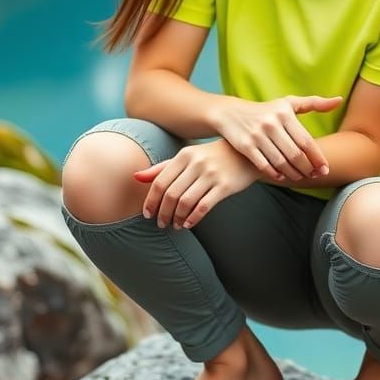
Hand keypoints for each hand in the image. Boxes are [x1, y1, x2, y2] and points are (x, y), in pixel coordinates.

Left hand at [133, 139, 260, 230]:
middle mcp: (196, 164)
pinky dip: (193, 218)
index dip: (151, 201)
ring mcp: (211, 174)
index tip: (147, 215)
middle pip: (171, 194)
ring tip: (175, 225)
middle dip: (163, 213)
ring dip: (177, 217)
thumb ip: (162, 168)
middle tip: (161, 224)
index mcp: (184, 156)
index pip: (160, 182)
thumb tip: (135, 177)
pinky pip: (204, 206)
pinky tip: (188, 224)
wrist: (244, 154)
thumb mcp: (186, 158)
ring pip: (186, 202)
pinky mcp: (225, 186)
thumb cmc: (210, 157)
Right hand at [212, 94, 343, 181]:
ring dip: (293, 173)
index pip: (306, 141)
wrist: (230, 113)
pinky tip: (281, 176)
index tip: (325, 169)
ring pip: (281, 162)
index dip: (317, 158)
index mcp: (284, 113)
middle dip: (307, 169)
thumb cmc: (266, 110)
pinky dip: (275, 173)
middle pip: (295, 154)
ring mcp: (257, 135)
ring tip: (300, 178)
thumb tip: (339, 100)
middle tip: (313, 176)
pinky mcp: (245, 146)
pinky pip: (264, 165)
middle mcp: (271, 123)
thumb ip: (314, 103)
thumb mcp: (288, 103)